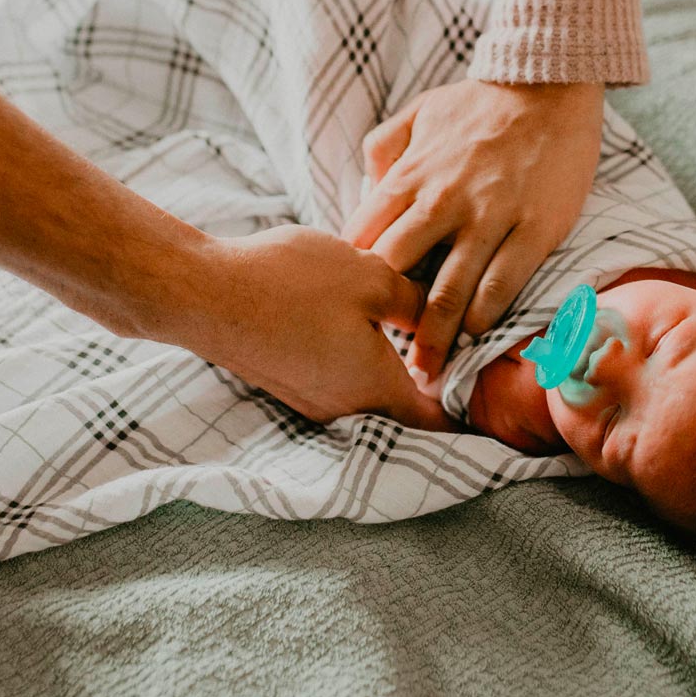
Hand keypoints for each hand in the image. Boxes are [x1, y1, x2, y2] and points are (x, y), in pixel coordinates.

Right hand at [192, 226, 448, 430]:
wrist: (202, 293)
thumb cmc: (289, 283)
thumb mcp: (369, 276)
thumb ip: (416, 298)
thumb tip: (442, 310)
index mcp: (375, 388)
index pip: (439, 419)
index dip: (469, 405)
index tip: (493, 389)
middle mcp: (344, 407)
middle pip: (402, 404)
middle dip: (429, 376)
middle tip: (453, 340)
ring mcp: (308, 397)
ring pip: (365, 385)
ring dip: (386, 361)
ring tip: (404, 319)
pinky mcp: (284, 378)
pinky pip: (333, 373)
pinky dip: (351, 353)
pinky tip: (348, 315)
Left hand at [341, 80, 603, 379]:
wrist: (546, 83)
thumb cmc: (478, 101)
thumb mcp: (417, 113)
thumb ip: (383, 149)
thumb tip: (365, 189)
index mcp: (407, 176)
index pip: (364, 239)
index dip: (355, 278)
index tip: (355, 308)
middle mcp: (440, 202)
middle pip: (397, 273)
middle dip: (387, 316)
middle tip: (383, 355)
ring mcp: (488, 218)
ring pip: (449, 291)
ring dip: (434, 337)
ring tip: (428, 373)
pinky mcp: (533, 228)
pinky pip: (504, 284)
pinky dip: (486, 316)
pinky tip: (476, 338)